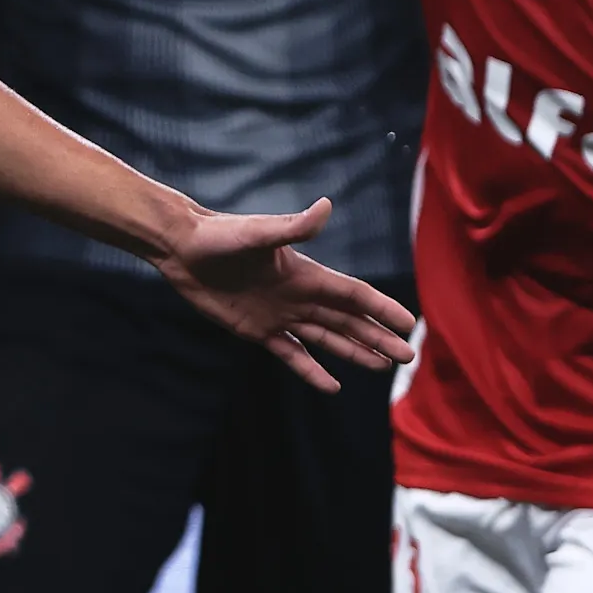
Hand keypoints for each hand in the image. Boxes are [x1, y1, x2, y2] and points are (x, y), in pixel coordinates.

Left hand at [151, 200, 419, 391]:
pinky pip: (291, 354)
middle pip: (348, 321)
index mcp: (306, 274)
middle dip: (378, 338)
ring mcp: (280, 314)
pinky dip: (311, 369)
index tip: (408, 323)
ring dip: (354, 352)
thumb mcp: (257, 233)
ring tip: (382, 366)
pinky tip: (332, 385)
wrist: (184, 248)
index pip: (354, 296)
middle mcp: (299, 296)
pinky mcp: (257, 330)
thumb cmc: (220, 236)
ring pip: (326, 338)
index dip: (381, 309)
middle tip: (407, 358)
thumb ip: (293, 227)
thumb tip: (325, 207)